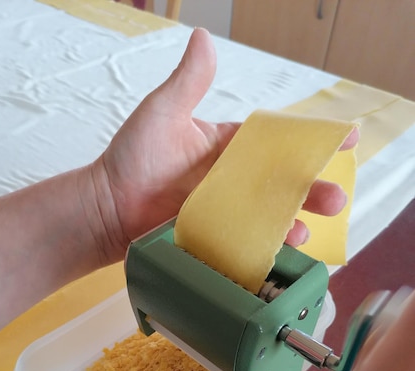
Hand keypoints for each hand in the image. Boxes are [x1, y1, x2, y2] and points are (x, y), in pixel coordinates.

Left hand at [90, 28, 357, 262]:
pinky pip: (248, 242)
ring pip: (270, 216)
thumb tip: (203, 37)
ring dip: (295, 223)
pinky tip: (280, 251)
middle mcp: (233, 181)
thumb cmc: (132, 159)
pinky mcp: (216, 238)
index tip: (345, 138)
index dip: (310, 141)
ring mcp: (226, 212)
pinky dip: (267, 247)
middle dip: (312, 189)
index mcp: (228, 148)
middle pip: (282, 184)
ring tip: (307, 231)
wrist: (106, 209)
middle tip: (335, 198)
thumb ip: (188, 82)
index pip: (276, 142)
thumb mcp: (163, 114)